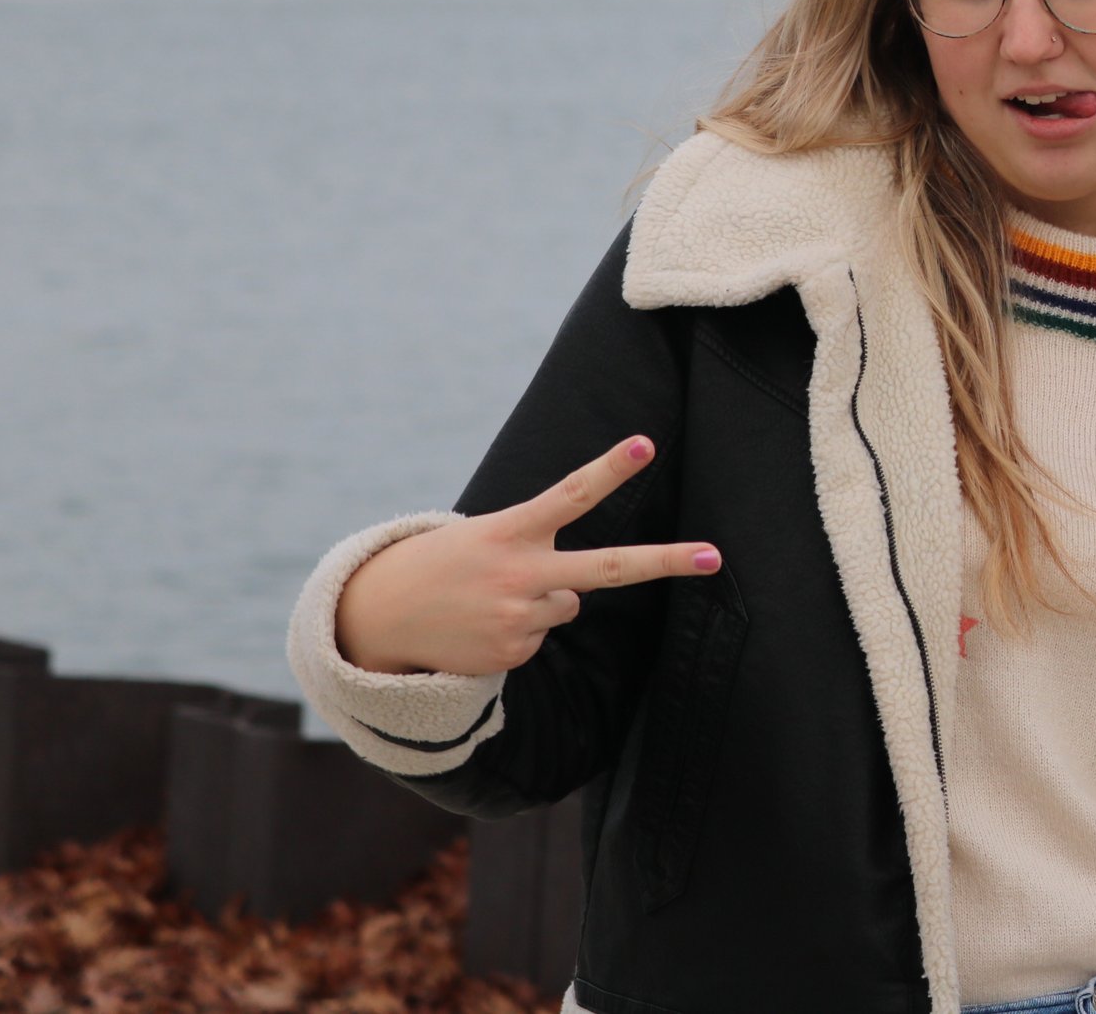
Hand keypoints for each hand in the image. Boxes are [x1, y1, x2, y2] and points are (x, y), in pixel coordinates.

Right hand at [336, 434, 720, 676]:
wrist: (381, 616)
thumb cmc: (445, 564)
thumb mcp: (484, 536)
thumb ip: (537, 550)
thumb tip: (581, 598)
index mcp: (513, 530)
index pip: (571, 493)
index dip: (610, 468)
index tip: (646, 444)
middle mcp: (522, 572)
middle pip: (609, 567)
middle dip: (666, 561)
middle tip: (714, 556)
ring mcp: (521, 616)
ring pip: (570, 604)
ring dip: (542, 600)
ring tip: (492, 598)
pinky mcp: (515, 652)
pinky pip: (543, 635)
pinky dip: (521, 629)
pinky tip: (483, 624)